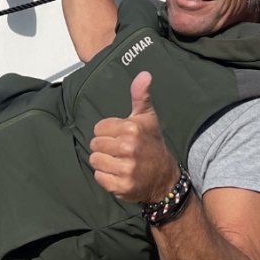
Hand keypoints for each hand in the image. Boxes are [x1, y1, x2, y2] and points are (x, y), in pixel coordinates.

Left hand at [89, 72, 179, 205]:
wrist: (164, 178)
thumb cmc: (152, 144)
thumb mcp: (147, 117)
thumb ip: (140, 95)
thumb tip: (144, 74)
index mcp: (131, 128)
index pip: (99, 128)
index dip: (108, 133)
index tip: (120, 137)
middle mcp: (129, 147)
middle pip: (95, 144)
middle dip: (104, 148)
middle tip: (119, 151)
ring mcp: (126, 168)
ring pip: (94, 160)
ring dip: (104, 162)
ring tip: (118, 162)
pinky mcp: (122, 185)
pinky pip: (99, 177)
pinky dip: (106, 177)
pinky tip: (118, 174)